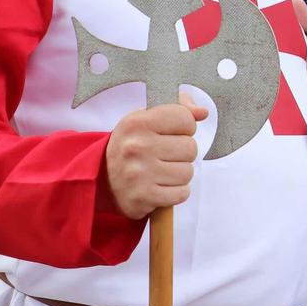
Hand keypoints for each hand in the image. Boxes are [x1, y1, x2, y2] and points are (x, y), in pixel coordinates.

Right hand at [103, 99, 206, 219]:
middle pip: (190, 147)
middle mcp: (136, 146)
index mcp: (137, 122)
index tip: (172, 133)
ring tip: (162, 172)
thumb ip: (177, 109)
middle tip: (165, 156)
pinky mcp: (143, 197)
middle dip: (183, 153)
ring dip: (180, 174)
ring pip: (188, 172)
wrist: (103, 180)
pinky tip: (162, 186)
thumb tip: (203, 112)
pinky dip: (177, 192)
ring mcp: (139, 173)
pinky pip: (182, 193)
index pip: (184, 118)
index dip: (185, 127)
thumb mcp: (145, 119)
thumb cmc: (132, 146)